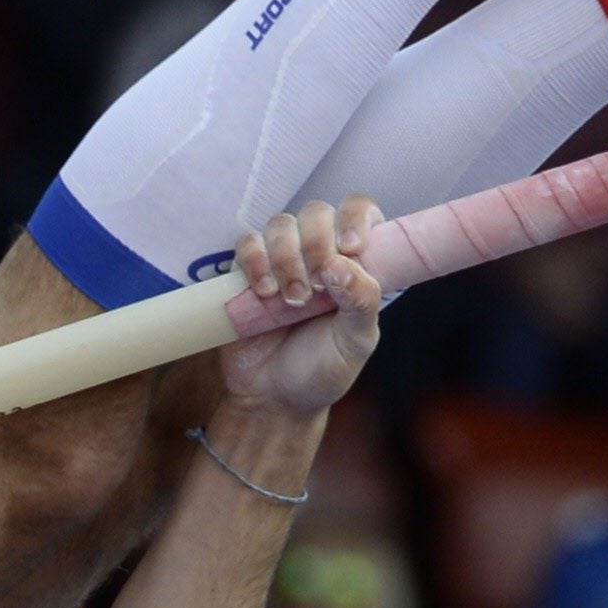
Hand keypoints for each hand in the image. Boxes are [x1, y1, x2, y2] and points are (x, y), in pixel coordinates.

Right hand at [218, 200, 383, 415]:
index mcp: (356, 263)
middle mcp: (319, 253)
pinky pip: (247, 243)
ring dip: (285, 258)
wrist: (273, 397)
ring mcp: (282, 259)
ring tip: (290, 301)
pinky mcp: (247, 272)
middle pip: (316, 213)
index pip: (359, 210)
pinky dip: (254, 261)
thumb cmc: (322, 369)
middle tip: (313, 291)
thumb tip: (340, 263)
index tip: (351, 248)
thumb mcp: (356, 342)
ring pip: (281, 225)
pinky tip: (263, 291)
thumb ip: (361, 302)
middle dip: (315, 246)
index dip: (354, 218)